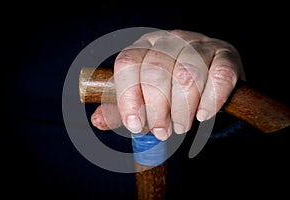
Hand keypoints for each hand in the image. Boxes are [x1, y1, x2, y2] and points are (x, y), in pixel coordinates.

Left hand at [91, 29, 244, 139]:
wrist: (205, 73)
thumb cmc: (168, 87)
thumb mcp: (141, 95)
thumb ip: (120, 108)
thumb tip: (98, 121)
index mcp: (143, 47)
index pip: (127, 64)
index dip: (128, 97)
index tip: (135, 125)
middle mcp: (169, 40)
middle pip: (156, 70)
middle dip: (157, 109)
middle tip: (162, 131)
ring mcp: (199, 44)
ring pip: (187, 74)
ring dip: (182, 109)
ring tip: (181, 125)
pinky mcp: (225, 55)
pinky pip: (220, 76)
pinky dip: (210, 100)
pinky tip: (203, 114)